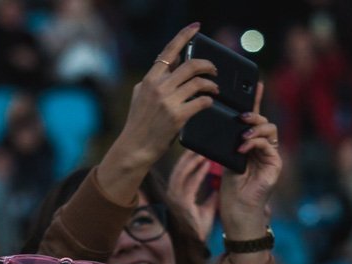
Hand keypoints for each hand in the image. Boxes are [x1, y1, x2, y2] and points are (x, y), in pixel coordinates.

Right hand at [98, 23, 217, 201]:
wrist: (135, 148)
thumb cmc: (139, 123)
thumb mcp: (140, 95)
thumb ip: (155, 79)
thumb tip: (172, 63)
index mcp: (150, 79)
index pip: (169, 51)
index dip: (184, 36)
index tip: (196, 27)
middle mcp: (159, 87)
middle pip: (191, 66)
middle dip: (208, 65)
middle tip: (214, 70)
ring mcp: (168, 102)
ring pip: (199, 83)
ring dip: (212, 84)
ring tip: (215, 88)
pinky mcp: (178, 117)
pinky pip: (201, 102)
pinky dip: (208, 101)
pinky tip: (209, 103)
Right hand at [168, 150, 217, 241]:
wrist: (199, 242)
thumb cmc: (201, 225)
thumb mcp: (207, 206)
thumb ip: (211, 194)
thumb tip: (218, 182)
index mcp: (177, 195)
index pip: (180, 172)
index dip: (187, 160)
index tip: (196, 148)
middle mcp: (173, 195)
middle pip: (178, 170)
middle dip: (188, 156)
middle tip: (199, 143)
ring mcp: (176, 200)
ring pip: (181, 174)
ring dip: (192, 161)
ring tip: (202, 151)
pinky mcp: (182, 204)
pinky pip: (189, 184)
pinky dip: (197, 173)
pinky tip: (206, 165)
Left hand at [219, 83, 281, 239]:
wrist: (238, 210)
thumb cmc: (230, 188)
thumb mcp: (225, 159)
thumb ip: (228, 141)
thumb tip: (224, 123)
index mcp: (251, 143)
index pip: (254, 118)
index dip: (256, 100)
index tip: (255, 83)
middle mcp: (264, 147)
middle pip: (264, 120)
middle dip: (253, 114)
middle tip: (240, 116)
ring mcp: (271, 155)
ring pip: (270, 129)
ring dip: (255, 129)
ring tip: (242, 135)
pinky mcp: (275, 164)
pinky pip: (269, 145)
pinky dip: (255, 143)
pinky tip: (243, 148)